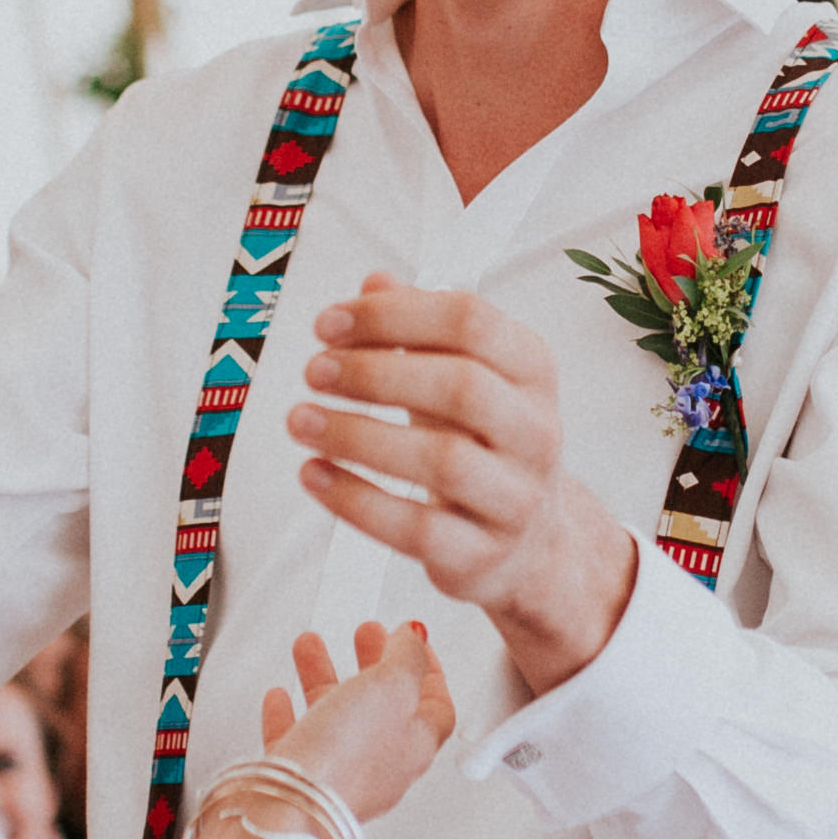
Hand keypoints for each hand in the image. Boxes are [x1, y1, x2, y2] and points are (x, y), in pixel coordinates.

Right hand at [249, 620, 454, 834]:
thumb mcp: (392, 689)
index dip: (428, 668)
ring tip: (310, 646)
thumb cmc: (345, 759)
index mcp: (415, 746)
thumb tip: (415, 639)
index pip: (435, 704)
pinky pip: (298, 742)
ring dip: (324, 677)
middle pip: (383, 707)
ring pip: (336, 718)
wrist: (290, 810)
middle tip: (364, 636)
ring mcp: (340, 776)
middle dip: (372, 665)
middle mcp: (381, 766)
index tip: (414, 641)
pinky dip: (289, 713)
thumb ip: (407, 659)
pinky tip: (280, 697)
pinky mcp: (300, 784)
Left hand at [293, 282, 639, 687]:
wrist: (529, 544)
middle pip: (460, 386)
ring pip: (441, 461)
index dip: (392, 315)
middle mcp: (537, 432)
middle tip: (314, 370)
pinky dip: (355, 499)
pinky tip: (313, 473)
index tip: (329, 324)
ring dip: (356, 435)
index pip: (470, 321)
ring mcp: (515, 498)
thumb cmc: (482, 445)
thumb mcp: (462, 377)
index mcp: (532, 371)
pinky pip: (416, 528)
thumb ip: (420, 329)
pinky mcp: (482, 555)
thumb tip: (373, 282)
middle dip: (375, 374)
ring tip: (300, 419)